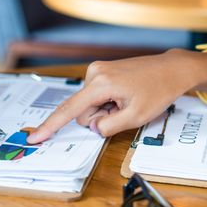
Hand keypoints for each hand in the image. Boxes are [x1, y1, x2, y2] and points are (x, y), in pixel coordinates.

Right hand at [27, 49, 206, 143]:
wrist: (172, 69)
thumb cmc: (158, 91)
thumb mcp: (136, 116)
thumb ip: (109, 126)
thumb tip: (92, 127)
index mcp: (101, 84)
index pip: (69, 110)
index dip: (50, 126)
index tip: (34, 137)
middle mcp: (94, 73)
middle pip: (82, 111)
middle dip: (99, 117)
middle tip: (124, 109)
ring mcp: (96, 70)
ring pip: (88, 105)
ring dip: (105, 110)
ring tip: (127, 101)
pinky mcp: (100, 71)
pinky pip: (94, 96)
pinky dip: (107, 102)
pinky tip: (124, 95)